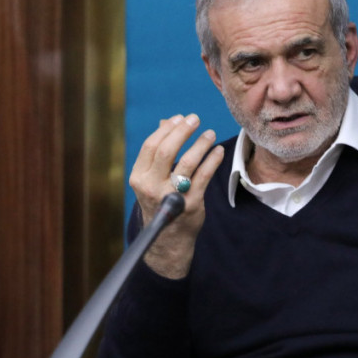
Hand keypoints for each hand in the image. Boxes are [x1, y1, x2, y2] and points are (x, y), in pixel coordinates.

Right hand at [129, 113, 224, 279]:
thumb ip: (159, 151)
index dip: (167, 129)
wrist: (167, 239)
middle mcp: (151, 187)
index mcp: (139, 178)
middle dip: (183, 131)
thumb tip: (168, 121)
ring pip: (187, 162)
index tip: (180, 118)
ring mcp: (171, 196)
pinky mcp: (191, 204)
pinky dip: (213, 160)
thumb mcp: (152, 179)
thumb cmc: (161, 201)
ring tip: (210, 133)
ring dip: (200, 144)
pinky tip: (218, 151)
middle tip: (195, 120)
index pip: (151, 146)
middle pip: (166, 151)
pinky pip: (204, 176)